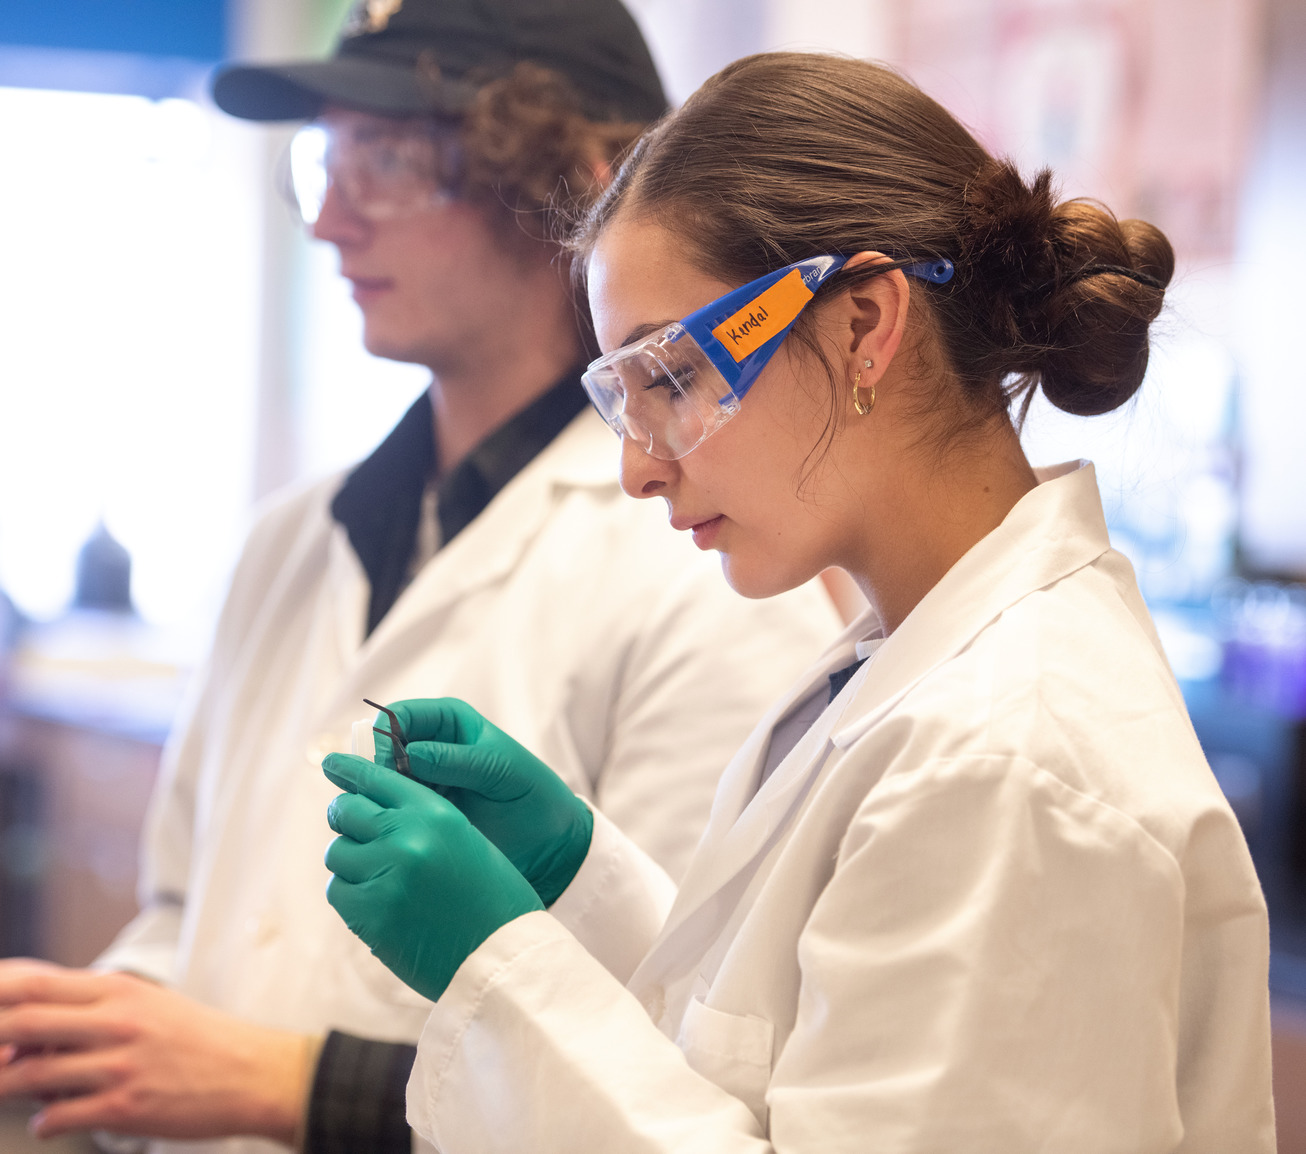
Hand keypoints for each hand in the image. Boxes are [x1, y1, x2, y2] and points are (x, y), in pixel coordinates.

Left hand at [0, 959, 311, 1142]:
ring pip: (32, 1074)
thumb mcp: (151, 1004)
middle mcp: (116, 1022)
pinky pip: (58, 1116)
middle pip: (24, 1023)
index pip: (36, 984)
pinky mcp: (124, 1107)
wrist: (251, 1072)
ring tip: (7, 1089)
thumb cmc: (200, 1039)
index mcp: (121, 991)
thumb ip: (96, 1009)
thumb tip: (34, 1029)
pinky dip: (43, 1122)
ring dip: (6, 1086)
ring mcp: (119, 1065)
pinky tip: (50, 1119)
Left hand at [324, 753, 543, 1001]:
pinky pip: (339, 891)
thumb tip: (376, 808)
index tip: (333, 763)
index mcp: (435, 814)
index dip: (351, 770)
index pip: (378, 778)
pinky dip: (352, 894)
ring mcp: (384, 876)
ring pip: (338, 853)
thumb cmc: (492, 898)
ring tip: (378, 877)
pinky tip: (378, 903)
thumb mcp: (467, 840)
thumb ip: (423, 819)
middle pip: (346, 810)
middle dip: (346, 817)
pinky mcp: (369, 914)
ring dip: (351, 860)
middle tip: (353, 828)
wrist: (502, 956)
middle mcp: (406, 837)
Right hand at [373, 698, 592, 904]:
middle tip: (388, 795)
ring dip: (381, 795)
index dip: (386, 734)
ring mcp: (422, 781)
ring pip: (382, 780)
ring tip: (395, 816)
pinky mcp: (421, 811)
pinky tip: (399, 830)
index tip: (389, 763)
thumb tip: (409, 754)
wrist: (548, 839)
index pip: (400, 715)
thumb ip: (456, 760)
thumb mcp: (499, 770)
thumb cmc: (532, 793)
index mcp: (449, 722)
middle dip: (379, 769)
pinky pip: (392, 808)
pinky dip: (390, 816)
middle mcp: (429, 747)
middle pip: (382, 748)